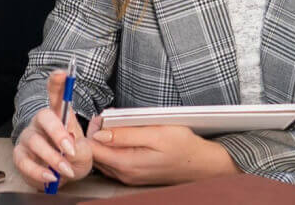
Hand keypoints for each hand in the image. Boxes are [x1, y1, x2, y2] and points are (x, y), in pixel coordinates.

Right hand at [13, 70, 96, 188]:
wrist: (61, 178)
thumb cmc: (72, 159)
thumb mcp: (85, 154)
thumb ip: (81, 149)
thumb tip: (70, 148)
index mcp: (59, 117)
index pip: (57, 95)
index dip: (58, 83)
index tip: (63, 74)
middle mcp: (41, 123)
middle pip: (44, 116)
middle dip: (57, 132)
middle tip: (70, 148)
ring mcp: (29, 138)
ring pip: (35, 141)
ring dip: (53, 158)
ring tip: (66, 169)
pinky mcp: (20, 155)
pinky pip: (25, 162)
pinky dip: (39, 171)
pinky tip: (51, 177)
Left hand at [90, 124, 237, 185]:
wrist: (203, 163)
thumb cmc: (183, 146)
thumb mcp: (156, 133)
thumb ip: (125, 134)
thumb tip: (99, 133)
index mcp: (127, 164)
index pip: (92, 150)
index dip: (91, 131)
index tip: (99, 118)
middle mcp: (124, 174)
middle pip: (95, 154)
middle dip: (96, 134)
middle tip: (106, 117)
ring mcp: (129, 176)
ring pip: (103, 158)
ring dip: (104, 140)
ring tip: (115, 124)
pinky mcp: (134, 174)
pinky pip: (113, 161)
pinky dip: (113, 147)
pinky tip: (122, 136)